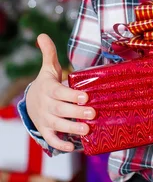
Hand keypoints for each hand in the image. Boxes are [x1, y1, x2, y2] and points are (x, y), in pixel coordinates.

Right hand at [26, 34, 95, 151]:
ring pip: (58, 126)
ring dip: (72, 129)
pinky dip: (60, 144)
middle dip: (77, 113)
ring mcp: (45, 120)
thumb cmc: (47, 83)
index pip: (59, 92)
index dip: (71, 95)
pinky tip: (73, 146)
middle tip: (93, 113)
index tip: (85, 96)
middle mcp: (46, 105)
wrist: (30, 102)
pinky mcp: (45, 131)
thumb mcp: (48, 68)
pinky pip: (52, 140)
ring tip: (87, 130)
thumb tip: (42, 35)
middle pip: (61, 110)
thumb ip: (48, 53)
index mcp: (48, 89)